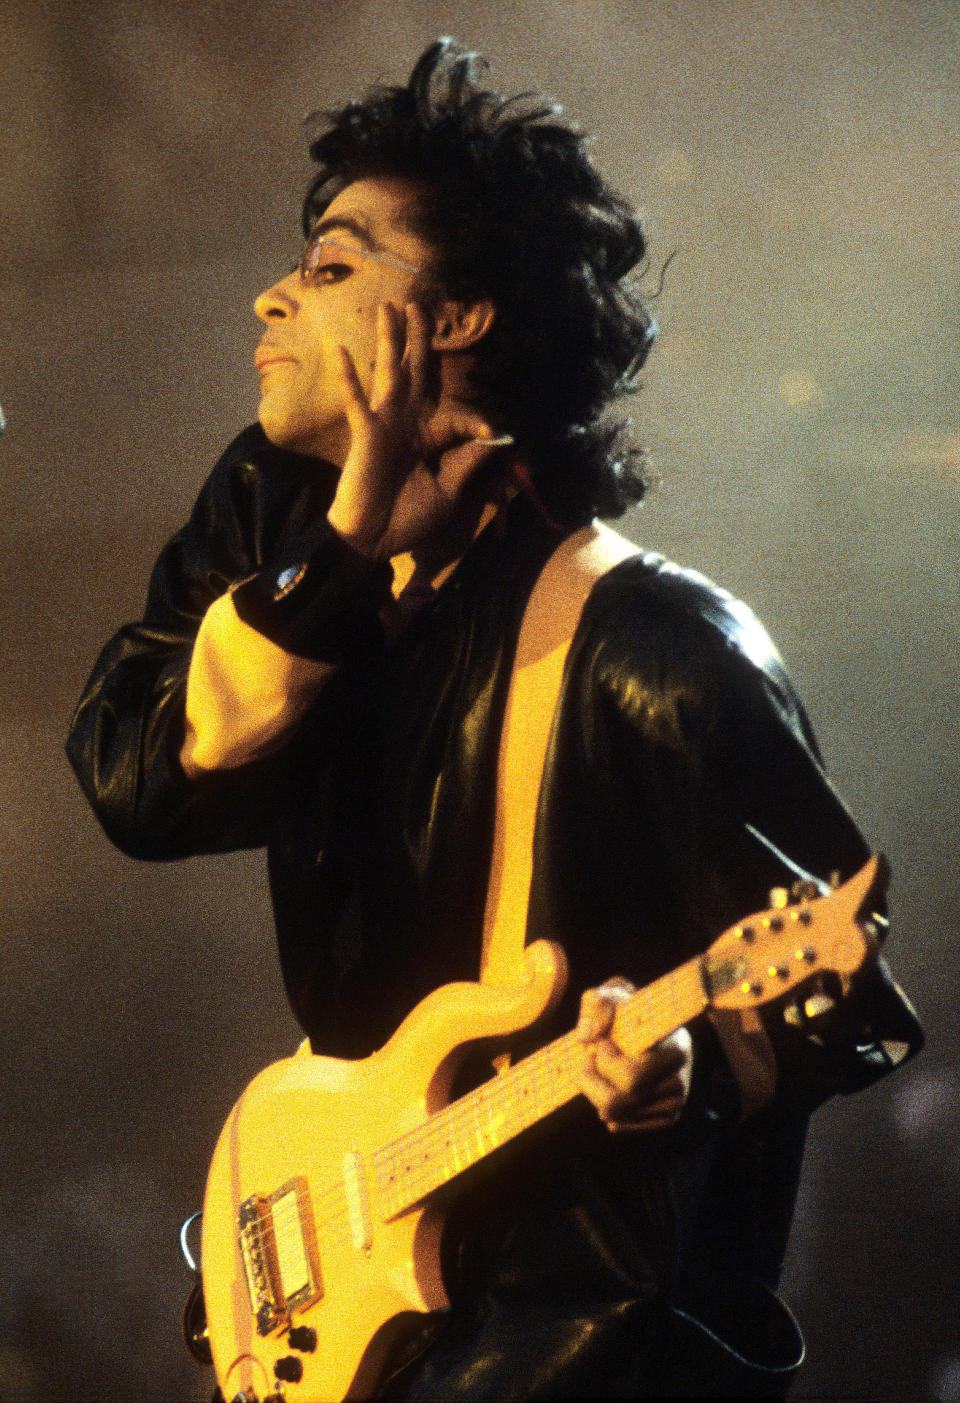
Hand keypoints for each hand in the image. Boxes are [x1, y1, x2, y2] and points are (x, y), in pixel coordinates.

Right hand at [327, 300, 509, 559]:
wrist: (374, 542)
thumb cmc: (408, 520)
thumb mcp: (449, 492)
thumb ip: (468, 463)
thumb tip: (497, 439)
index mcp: (430, 438)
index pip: (459, 415)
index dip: (478, 423)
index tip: (493, 434)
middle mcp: (408, 423)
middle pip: (417, 373)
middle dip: (420, 340)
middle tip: (420, 306)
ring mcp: (385, 424)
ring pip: (389, 373)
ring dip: (390, 341)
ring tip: (388, 308)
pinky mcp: (365, 433)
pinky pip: (356, 400)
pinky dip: (349, 377)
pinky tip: (342, 350)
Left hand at [575, 977, 693, 1132]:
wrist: (651, 1027)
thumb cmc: (629, 1010)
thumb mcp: (613, 994)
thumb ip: (598, 1004)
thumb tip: (587, 1037)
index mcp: (674, 1049)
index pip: (631, 1077)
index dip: (605, 1062)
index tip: (602, 1042)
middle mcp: (679, 1081)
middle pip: (616, 1102)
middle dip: (591, 1079)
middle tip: (590, 1058)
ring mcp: (674, 1104)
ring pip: (614, 1116)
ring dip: (595, 1091)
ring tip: (599, 1068)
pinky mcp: (664, 1118)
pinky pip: (619, 1125)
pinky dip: (605, 1106)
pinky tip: (610, 1083)